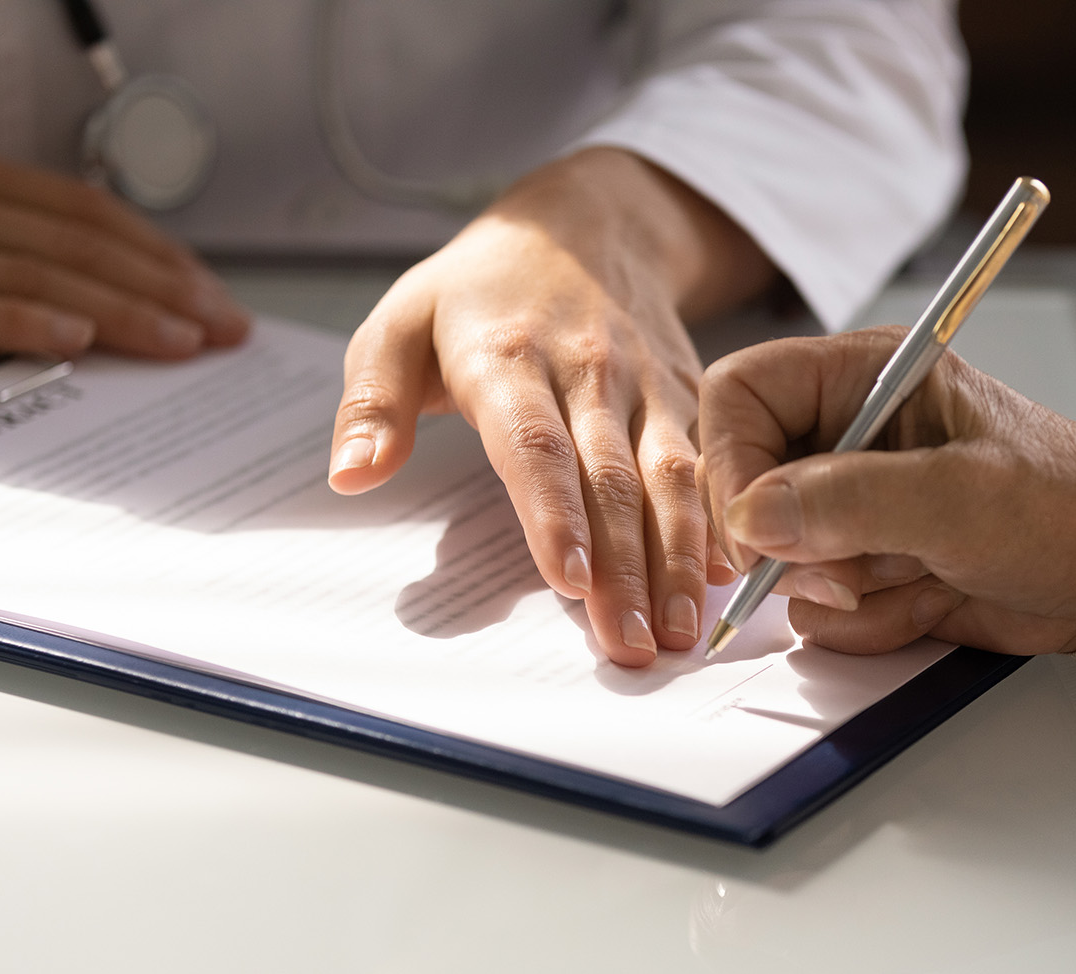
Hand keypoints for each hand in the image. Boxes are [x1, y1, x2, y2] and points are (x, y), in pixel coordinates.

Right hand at [0, 142, 248, 358]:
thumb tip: (85, 297)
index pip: (87, 213)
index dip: (159, 254)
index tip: (212, 293)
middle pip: (79, 246)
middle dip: (165, 289)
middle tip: (224, 327)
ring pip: (39, 278)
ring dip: (121, 314)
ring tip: (180, 342)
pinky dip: (24, 325)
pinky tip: (74, 344)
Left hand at [328, 147, 771, 667]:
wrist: (588, 224)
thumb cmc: (480, 291)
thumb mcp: (399, 322)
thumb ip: (372, 403)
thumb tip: (352, 476)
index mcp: (509, 355)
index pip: (536, 444)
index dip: (555, 513)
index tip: (567, 578)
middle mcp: (591, 372)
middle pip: (613, 480)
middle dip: (627, 568)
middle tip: (630, 645)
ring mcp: (648, 386)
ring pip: (672, 480)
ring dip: (679, 561)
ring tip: (679, 632)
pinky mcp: (688, 399)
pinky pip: (708, 467)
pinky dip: (719, 526)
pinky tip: (724, 584)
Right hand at [696, 327, 1075, 653]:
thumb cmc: (1066, 505)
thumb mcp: (961, 497)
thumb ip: (852, 501)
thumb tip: (756, 517)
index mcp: (863, 374)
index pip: (740, 397)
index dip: (731, 463)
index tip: (759, 530)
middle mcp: (845, 434)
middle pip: (745, 488)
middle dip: (798, 548)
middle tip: (853, 573)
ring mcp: (852, 505)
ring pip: (780, 560)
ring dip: (848, 589)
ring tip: (924, 571)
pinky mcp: (863, 563)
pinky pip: (819, 608)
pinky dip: (871, 620)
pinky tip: (932, 594)